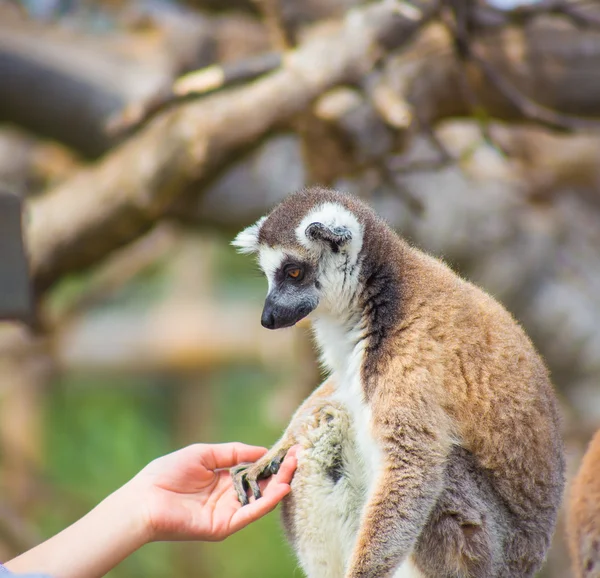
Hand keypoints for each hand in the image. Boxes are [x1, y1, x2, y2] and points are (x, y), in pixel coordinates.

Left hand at [128, 443, 297, 541]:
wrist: (144, 499)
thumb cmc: (167, 473)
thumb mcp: (204, 453)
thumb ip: (233, 452)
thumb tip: (262, 450)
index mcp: (222, 478)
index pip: (254, 469)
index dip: (271, 460)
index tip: (290, 449)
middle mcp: (228, 496)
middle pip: (261, 484)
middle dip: (281, 472)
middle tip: (300, 458)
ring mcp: (227, 512)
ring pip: (259, 500)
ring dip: (278, 486)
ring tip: (295, 471)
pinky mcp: (223, 526)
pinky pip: (249, 514)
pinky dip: (266, 503)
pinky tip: (280, 489)